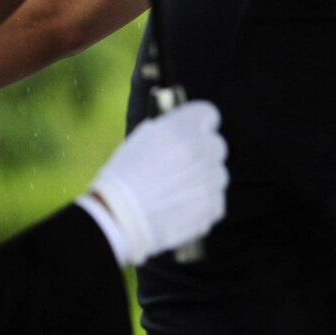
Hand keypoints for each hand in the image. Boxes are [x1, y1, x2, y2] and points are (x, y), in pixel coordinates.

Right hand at [85, 100, 227, 264]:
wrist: (117, 219)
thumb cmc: (122, 179)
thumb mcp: (140, 140)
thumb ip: (170, 130)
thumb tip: (187, 127)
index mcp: (181, 130)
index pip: (208, 114)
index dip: (200, 124)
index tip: (194, 132)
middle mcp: (200, 152)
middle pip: (216, 146)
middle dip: (202, 154)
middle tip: (180, 168)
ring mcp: (210, 180)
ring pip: (218, 174)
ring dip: (203, 180)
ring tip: (175, 192)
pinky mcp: (213, 206)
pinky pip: (216, 200)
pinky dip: (202, 204)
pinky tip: (179, 208)